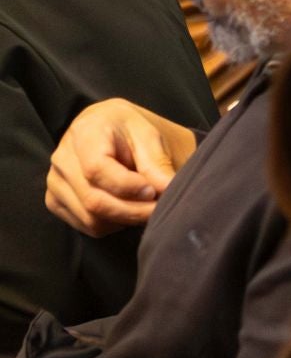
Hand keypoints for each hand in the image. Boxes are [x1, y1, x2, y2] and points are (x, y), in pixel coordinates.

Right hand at [46, 99, 199, 235]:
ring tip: (147, 206)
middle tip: (160, 207)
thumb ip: (157, 164)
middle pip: (93, 200)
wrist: (111, 132)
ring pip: (91, 218)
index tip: (153, 190)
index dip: (127, 186)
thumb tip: (167, 190)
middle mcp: (62, 158)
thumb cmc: (131, 132)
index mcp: (85, 133)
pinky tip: (128, 208)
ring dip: (126, 219)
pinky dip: (113, 223)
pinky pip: (86, 225)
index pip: (96, 169)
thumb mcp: (149, 137)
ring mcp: (55, 182)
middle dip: (133, 210)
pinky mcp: (55, 201)